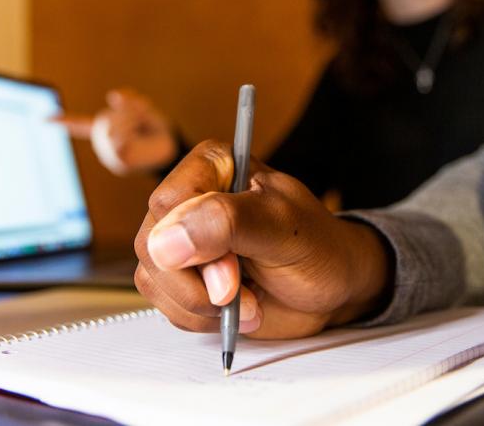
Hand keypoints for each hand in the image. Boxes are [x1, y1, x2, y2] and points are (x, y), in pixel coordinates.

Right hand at [53, 89, 177, 174]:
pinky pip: (116, 144)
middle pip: (103, 121)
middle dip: (123, 111)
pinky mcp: (120, 163)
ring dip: (127, 119)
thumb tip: (113, 95)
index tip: (44, 120)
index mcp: (108, 129)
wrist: (173, 148)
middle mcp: (105, 142)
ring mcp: (111, 154)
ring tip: (142, 118)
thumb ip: (131, 100)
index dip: (64, 121)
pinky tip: (132, 131)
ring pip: (110, 131)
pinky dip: (126, 131)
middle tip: (141, 109)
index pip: (81, 124)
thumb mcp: (146, 109)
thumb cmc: (158, 129)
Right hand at [134, 140, 391, 338]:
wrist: (331, 285)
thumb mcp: (283, 226)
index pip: (168, 201)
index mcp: (214, 166)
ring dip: (201, 304)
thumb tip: (166, 241)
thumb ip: (227, 222)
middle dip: (199, 282)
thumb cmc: (317, 246)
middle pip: (153, 243)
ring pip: (153, 276)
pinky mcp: (183, 274)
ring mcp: (184, 239)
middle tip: (241, 288)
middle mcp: (192, 199)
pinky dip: (200, 317)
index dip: (193, 242)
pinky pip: (163, 302)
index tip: (233, 269)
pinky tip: (234, 308)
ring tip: (247, 298)